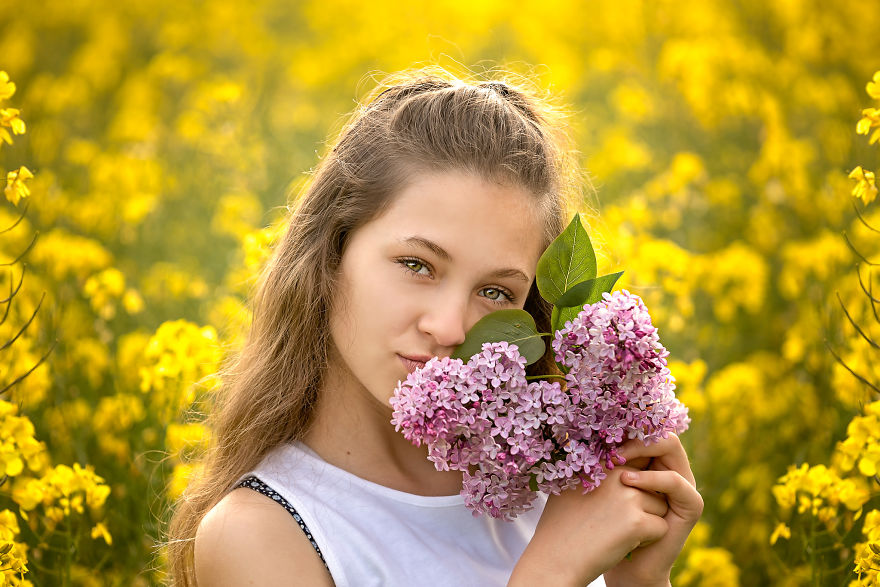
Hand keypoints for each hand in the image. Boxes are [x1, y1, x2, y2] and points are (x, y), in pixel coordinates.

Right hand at [509, 465, 670, 586]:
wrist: (555, 559)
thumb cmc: (561, 526)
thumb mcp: (571, 487)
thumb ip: (596, 472)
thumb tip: (619, 465)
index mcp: (603, 463)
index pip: (636, 466)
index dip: (633, 487)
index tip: (618, 505)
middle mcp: (617, 474)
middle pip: (651, 486)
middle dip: (642, 505)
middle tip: (613, 521)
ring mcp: (628, 497)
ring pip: (660, 506)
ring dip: (646, 522)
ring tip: (617, 532)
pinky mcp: (638, 522)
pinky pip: (661, 527)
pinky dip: (647, 540)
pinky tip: (622, 544)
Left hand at [603, 434, 703, 586]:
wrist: (622, 562)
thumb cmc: (605, 522)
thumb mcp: (602, 482)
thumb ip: (603, 455)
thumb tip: (583, 426)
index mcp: (652, 460)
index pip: (646, 428)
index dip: (626, 424)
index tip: (600, 431)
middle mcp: (672, 468)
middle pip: (660, 431)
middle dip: (634, 434)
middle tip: (610, 444)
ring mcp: (684, 485)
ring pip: (669, 447)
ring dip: (640, 449)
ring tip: (614, 461)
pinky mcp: (691, 505)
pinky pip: (675, 481)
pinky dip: (651, 477)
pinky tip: (627, 481)